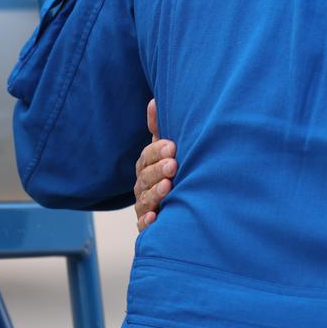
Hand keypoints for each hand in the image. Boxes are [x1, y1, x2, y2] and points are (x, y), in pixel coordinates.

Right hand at [133, 98, 175, 231]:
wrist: (184, 206)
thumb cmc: (173, 171)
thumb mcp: (167, 150)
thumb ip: (158, 128)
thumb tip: (153, 101)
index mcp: (147, 166)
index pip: (147, 157)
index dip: (157, 152)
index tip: (172, 147)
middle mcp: (143, 186)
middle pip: (144, 178)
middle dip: (158, 170)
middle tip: (173, 165)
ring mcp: (144, 206)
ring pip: (144, 200)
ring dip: (155, 193)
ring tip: (168, 187)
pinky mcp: (149, 226)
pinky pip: (144, 226)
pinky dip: (148, 222)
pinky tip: (155, 217)